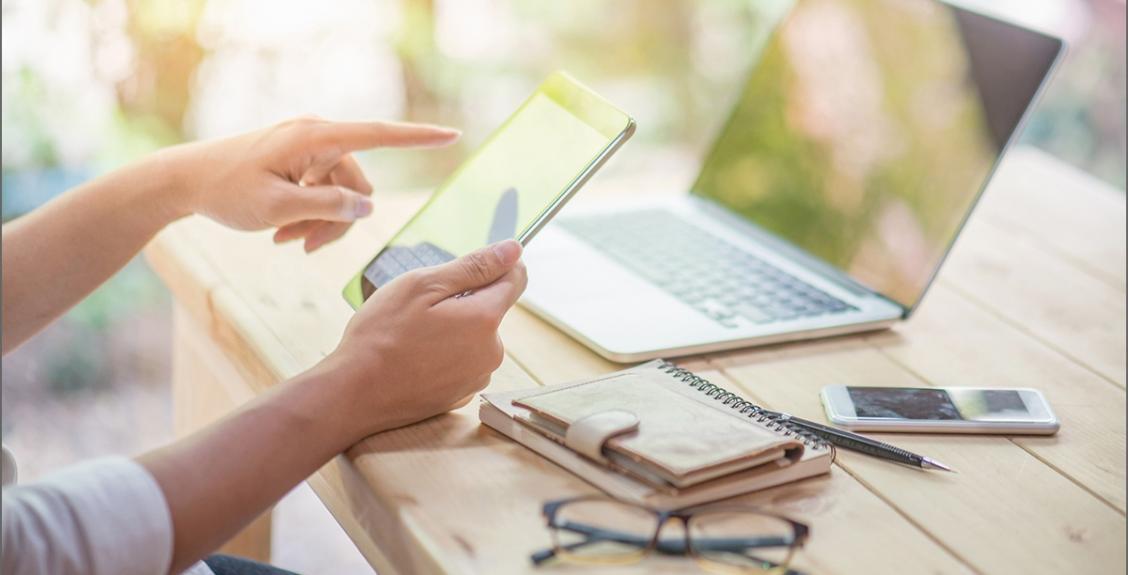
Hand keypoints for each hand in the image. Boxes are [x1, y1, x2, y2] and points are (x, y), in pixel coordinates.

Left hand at [164, 117, 459, 250]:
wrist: (185, 181)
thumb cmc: (227, 192)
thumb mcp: (278, 208)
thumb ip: (327, 207)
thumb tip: (367, 206)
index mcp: (315, 137)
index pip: (379, 135)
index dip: (419, 138)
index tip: (454, 135)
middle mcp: (317, 135)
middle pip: (357, 183)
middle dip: (337, 219)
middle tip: (302, 248)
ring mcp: (308, 147)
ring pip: (341, 193)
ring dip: (320, 222)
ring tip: (287, 243)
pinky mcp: (300, 159)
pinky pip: (323, 190)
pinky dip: (309, 214)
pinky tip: (283, 233)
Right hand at [320, 240, 527, 437]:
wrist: (354, 394)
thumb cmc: (382, 334)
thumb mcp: (422, 286)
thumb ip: (473, 267)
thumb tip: (514, 250)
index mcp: (485, 319)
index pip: (515, 280)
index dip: (497, 265)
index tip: (469, 266)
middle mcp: (491, 352)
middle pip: (491, 309)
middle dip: (464, 300)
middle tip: (422, 308)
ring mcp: (477, 377)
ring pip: (475, 337)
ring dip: (454, 329)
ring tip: (414, 336)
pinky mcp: (462, 395)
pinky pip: (462, 362)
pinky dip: (445, 355)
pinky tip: (415, 358)